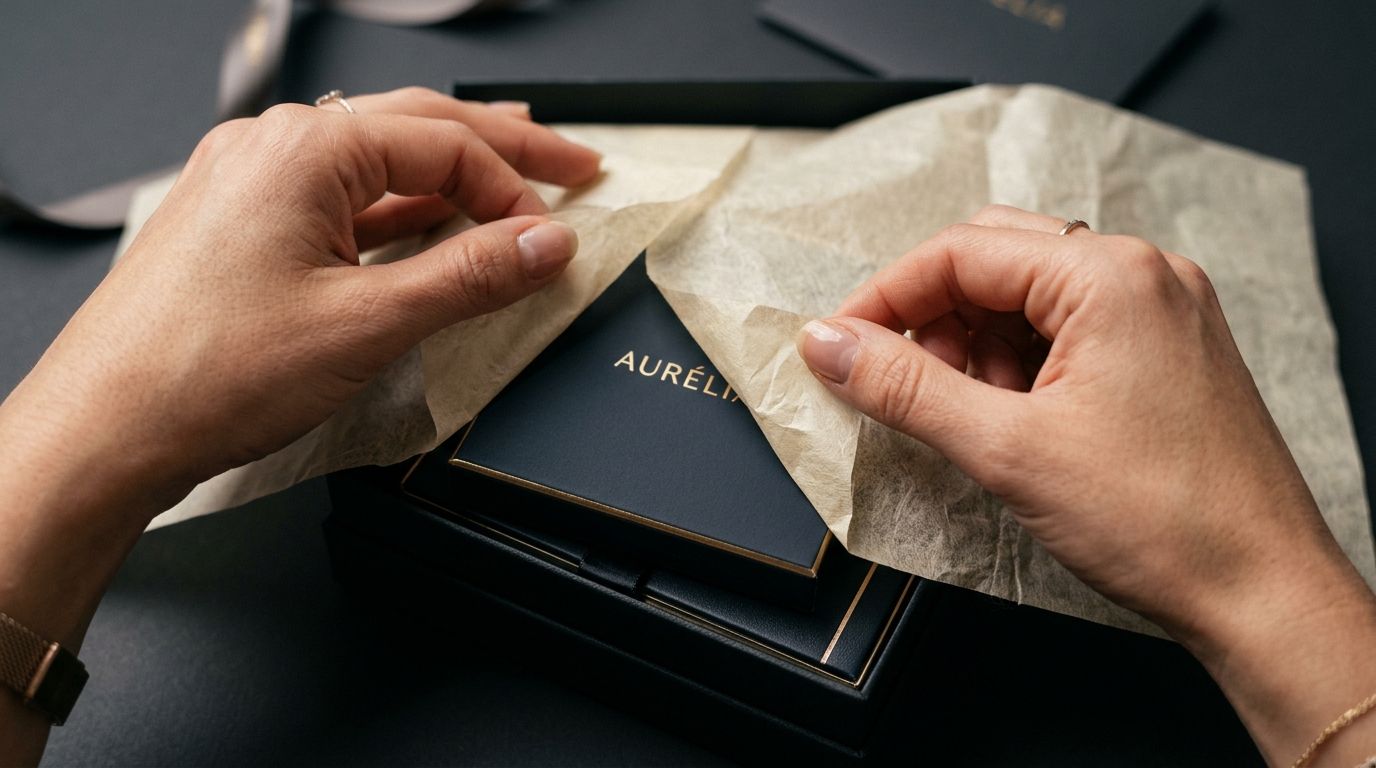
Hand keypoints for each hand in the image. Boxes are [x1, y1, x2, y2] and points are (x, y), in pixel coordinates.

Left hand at [0, 87, 597, 762]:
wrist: (106, 430)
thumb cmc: (203, 373)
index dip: (513, 189)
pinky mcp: (244, 228)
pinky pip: (342, 202)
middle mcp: (273, 151)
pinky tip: (431, 232)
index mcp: (304, 150)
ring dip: (452, 179)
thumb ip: (470, 275)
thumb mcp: (367, 323)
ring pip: (379, 164)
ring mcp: (253, 187)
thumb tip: (543, 243)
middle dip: (503, 147)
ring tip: (514, 186)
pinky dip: (400, 214)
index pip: (444, 144)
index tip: (554, 234)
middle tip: (572, 164)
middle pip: (417, 130)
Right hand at [797, 205, 1375, 763]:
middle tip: (891, 377)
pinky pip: (1071, 328)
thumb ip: (904, 386)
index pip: (961, 251)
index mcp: (1111, 276)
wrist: (1263, 594)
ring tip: (963, 411)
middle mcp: (1145, 275)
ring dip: (975, 341)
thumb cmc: (1162, 521)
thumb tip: (827, 343)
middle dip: (931, 316)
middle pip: (997, 259)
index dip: (885, 297)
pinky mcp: (1168, 351)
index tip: (838, 345)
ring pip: (1032, 294)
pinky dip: (1022, 361)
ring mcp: (1164, 311)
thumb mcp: (1006, 449)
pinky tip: (1009, 417)